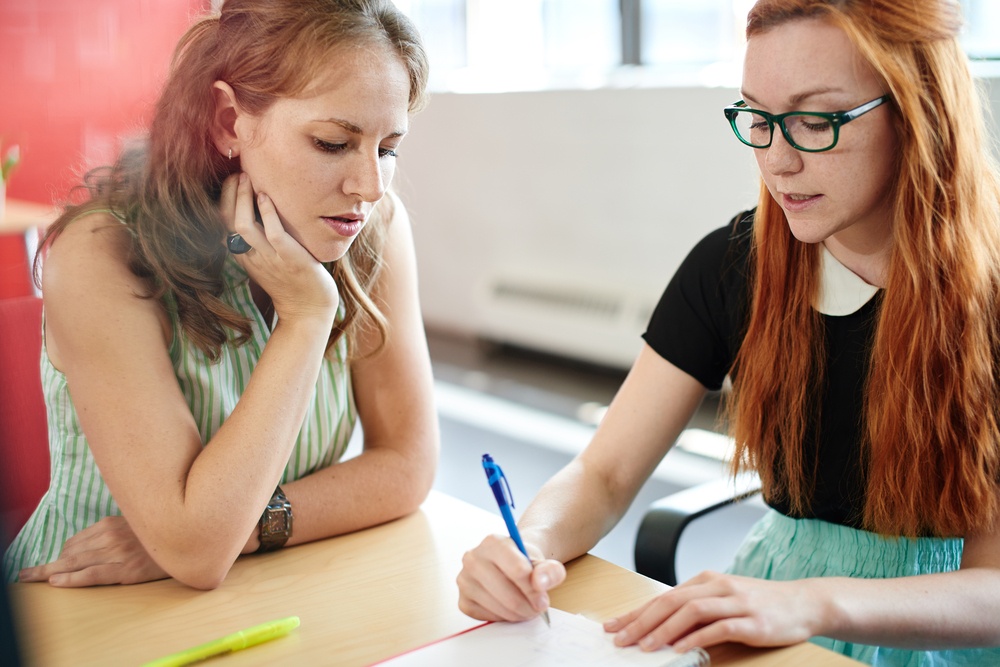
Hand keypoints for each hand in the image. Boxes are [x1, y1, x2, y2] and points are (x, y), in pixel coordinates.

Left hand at [18, 516, 168, 586]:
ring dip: (50, 572)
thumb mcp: (134, 526)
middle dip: (45, 565)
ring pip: (75, 563)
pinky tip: (55, 582)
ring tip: (32, 579)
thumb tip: (90, 544)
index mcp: (112, 523)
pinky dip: (71, 579)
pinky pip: (91, 575)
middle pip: (69, 552)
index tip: (46, 564)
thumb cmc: (160, 536)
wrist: (189, 540)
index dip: (59, 555)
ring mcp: (118, 552)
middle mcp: (111, 535)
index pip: (76, 541)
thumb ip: (113, 531)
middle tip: (25, 574)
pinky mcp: (125, 569)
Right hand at [219, 173, 338, 325]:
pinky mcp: (289, 259)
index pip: (223, 223)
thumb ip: (259, 241)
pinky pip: (273, 233)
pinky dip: (268, 213)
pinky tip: (267, 196)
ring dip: (243, 199)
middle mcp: (252, 256)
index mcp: (244, 255)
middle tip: (239, 172)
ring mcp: (270, 258)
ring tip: (249, 178)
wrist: (309, 310)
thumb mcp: (268, 261)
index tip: (233, 179)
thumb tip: (256, 212)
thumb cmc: (292, 281)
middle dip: (230, 194)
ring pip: (243, 226)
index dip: (224, 198)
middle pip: (227, 221)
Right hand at [456, 533, 565, 621]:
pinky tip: (509, 608)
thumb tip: (540, 583)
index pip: (519, 571)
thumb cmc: (524, 562)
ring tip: (526, 607)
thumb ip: (549, 570)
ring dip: (518, 614)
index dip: (535, 589)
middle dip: (529, 606)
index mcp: (493, 542)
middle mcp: (473, 558)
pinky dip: (503, 618)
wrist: (509, 565)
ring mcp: (464, 580)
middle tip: (538, 607)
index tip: (543, 598)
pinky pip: (487, 618)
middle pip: (508, 594)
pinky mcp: (463, 601)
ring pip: (499, 607)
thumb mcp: (543, 561)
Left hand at [603, 571, 821, 652]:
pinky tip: (680, 650)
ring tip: (644, 646)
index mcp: (706, 580)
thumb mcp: (724, 601)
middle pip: (671, 601)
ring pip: (691, 611)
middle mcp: (718, 586)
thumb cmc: (760, 604)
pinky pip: (718, 628)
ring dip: (663, 629)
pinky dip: (696, 639)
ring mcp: (735, 602)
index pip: (663, 597)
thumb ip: (696, 610)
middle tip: (619, 638)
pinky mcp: (752, 621)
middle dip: (640, 621)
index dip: (636, 612)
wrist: (804, 603)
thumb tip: (661, 629)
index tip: (613, 626)